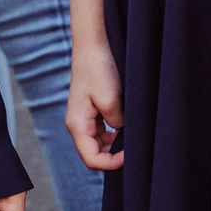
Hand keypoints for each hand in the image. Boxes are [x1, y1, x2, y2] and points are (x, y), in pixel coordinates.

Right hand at [65, 38, 125, 170]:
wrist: (92, 47)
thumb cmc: (98, 70)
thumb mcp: (110, 100)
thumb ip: (116, 123)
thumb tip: (121, 132)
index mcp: (77, 124)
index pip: (91, 158)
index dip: (111, 163)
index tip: (129, 156)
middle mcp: (77, 124)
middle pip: (93, 155)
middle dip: (113, 157)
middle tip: (133, 150)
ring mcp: (83, 119)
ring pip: (97, 145)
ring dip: (113, 147)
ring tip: (130, 141)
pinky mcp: (90, 112)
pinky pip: (100, 133)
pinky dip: (112, 137)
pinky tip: (125, 131)